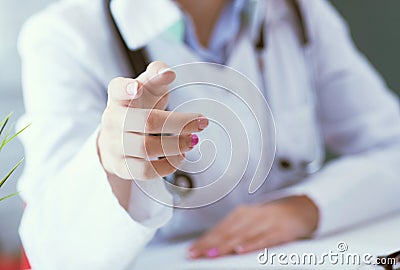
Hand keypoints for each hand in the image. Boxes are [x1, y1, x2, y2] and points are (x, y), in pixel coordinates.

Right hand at [98, 61, 208, 179]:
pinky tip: (180, 156)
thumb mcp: (146, 88)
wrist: (118, 137)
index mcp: (118, 97)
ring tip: (193, 141)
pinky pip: (145, 171)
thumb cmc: (138, 107)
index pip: (117, 89)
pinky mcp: (121, 167)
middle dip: (179, 123)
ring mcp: (114, 145)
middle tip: (201, 122)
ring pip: (147, 148)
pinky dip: (167, 165)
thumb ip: (156, 75)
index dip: (126, 88)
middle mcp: (113, 120)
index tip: (138, 88)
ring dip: (177, 145)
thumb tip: (168, 73)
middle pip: (147, 122)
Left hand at [188, 195, 318, 258]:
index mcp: (241, 214)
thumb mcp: (249, 221)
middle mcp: (251, 216)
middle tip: (196, 254)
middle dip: (210, 244)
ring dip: (226, 245)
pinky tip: (241, 250)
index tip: (191, 250)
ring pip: (242, 235)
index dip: (204, 240)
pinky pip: (264, 238)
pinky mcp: (280, 230)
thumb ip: (232, 232)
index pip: (219, 229)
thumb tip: (209, 244)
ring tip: (212, 253)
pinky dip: (252, 244)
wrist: (299, 209)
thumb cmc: (269, 219)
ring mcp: (266, 222)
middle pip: (227, 232)